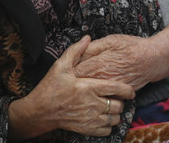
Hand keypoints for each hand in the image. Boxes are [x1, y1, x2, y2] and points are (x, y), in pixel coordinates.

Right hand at [8, 36, 134, 140]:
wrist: (38, 111)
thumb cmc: (50, 88)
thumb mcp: (60, 66)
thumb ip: (75, 51)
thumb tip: (87, 37)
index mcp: (88, 87)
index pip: (116, 88)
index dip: (127, 90)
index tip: (130, 90)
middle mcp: (92, 104)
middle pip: (118, 105)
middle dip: (121, 101)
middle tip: (117, 97)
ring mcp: (89, 118)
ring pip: (114, 119)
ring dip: (116, 114)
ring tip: (111, 107)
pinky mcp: (86, 129)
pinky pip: (106, 130)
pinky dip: (109, 125)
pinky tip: (104, 118)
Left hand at [75, 35, 161, 90]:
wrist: (152, 60)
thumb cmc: (132, 47)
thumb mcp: (111, 40)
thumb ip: (92, 47)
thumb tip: (78, 52)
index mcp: (97, 65)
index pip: (74, 72)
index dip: (70, 70)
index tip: (68, 68)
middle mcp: (102, 80)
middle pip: (81, 84)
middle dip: (75, 81)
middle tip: (74, 77)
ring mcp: (110, 89)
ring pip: (92, 92)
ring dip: (86, 89)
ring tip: (85, 84)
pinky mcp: (117, 94)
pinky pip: (104, 96)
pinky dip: (100, 92)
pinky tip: (100, 88)